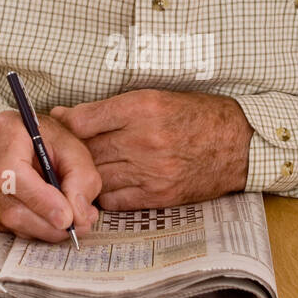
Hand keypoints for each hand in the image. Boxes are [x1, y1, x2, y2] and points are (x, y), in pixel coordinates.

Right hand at [0, 110, 101, 239]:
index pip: (13, 174)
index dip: (41, 201)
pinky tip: (40, 210)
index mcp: (2, 132)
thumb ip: (82, 179)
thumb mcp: (73, 147)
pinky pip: (4, 227)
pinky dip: (29, 225)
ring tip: (66, 215)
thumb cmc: (45, 139)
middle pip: (11, 207)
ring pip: (10, 223)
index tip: (67, 218)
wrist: (15, 136)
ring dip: (43, 226)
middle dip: (50, 223)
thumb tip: (79, 217)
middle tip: (80, 225)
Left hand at [50, 89, 253, 208]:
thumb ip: (112, 108)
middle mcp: (145, 139)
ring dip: (88, 174)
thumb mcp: (156, 98)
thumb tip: (66, 117)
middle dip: (74, 152)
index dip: (66, 125)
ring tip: (86, 168)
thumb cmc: (197, 116)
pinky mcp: (158, 195)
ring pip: (98, 176)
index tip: (59, 126)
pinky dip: (106, 192)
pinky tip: (110, 183)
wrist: (238, 144)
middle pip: (88, 151)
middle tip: (67, 151)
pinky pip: (115, 199)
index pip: (84, 120)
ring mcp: (152, 171)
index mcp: (143, 107)